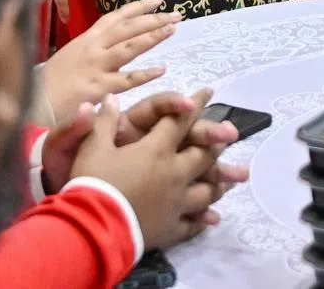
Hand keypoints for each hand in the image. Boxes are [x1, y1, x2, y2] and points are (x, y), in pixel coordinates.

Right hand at [40, 0, 180, 124]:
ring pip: (130, 47)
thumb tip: (107, 43)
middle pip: (128, 28)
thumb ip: (89, 48)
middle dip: (153, 19)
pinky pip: (127, 79)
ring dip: (153, 37)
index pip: (115, 17)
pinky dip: (145, 73)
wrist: (32, 106)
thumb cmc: (47, 84)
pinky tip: (162, 69)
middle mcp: (93, 48)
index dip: (137, 7)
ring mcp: (96, 67)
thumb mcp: (69, 57)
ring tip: (173, 29)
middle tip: (176, 14)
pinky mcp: (98, 88)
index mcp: (86, 39)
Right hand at [69, 92, 238, 247]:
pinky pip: (193, 224)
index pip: (180, 121)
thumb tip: (111, 98)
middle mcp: (174, 173)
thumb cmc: (93, 184)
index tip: (209, 91)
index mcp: (157, 149)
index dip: (195, 104)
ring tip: (233, 178)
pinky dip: (204, 220)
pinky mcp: (171, 228)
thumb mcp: (93, 148)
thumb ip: (105, 122)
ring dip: (219, 181)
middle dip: (216, 141)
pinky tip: (213, 219)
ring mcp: (177, 202)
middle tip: (229, 133)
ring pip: (206, 190)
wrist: (90, 231)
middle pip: (202, 154)